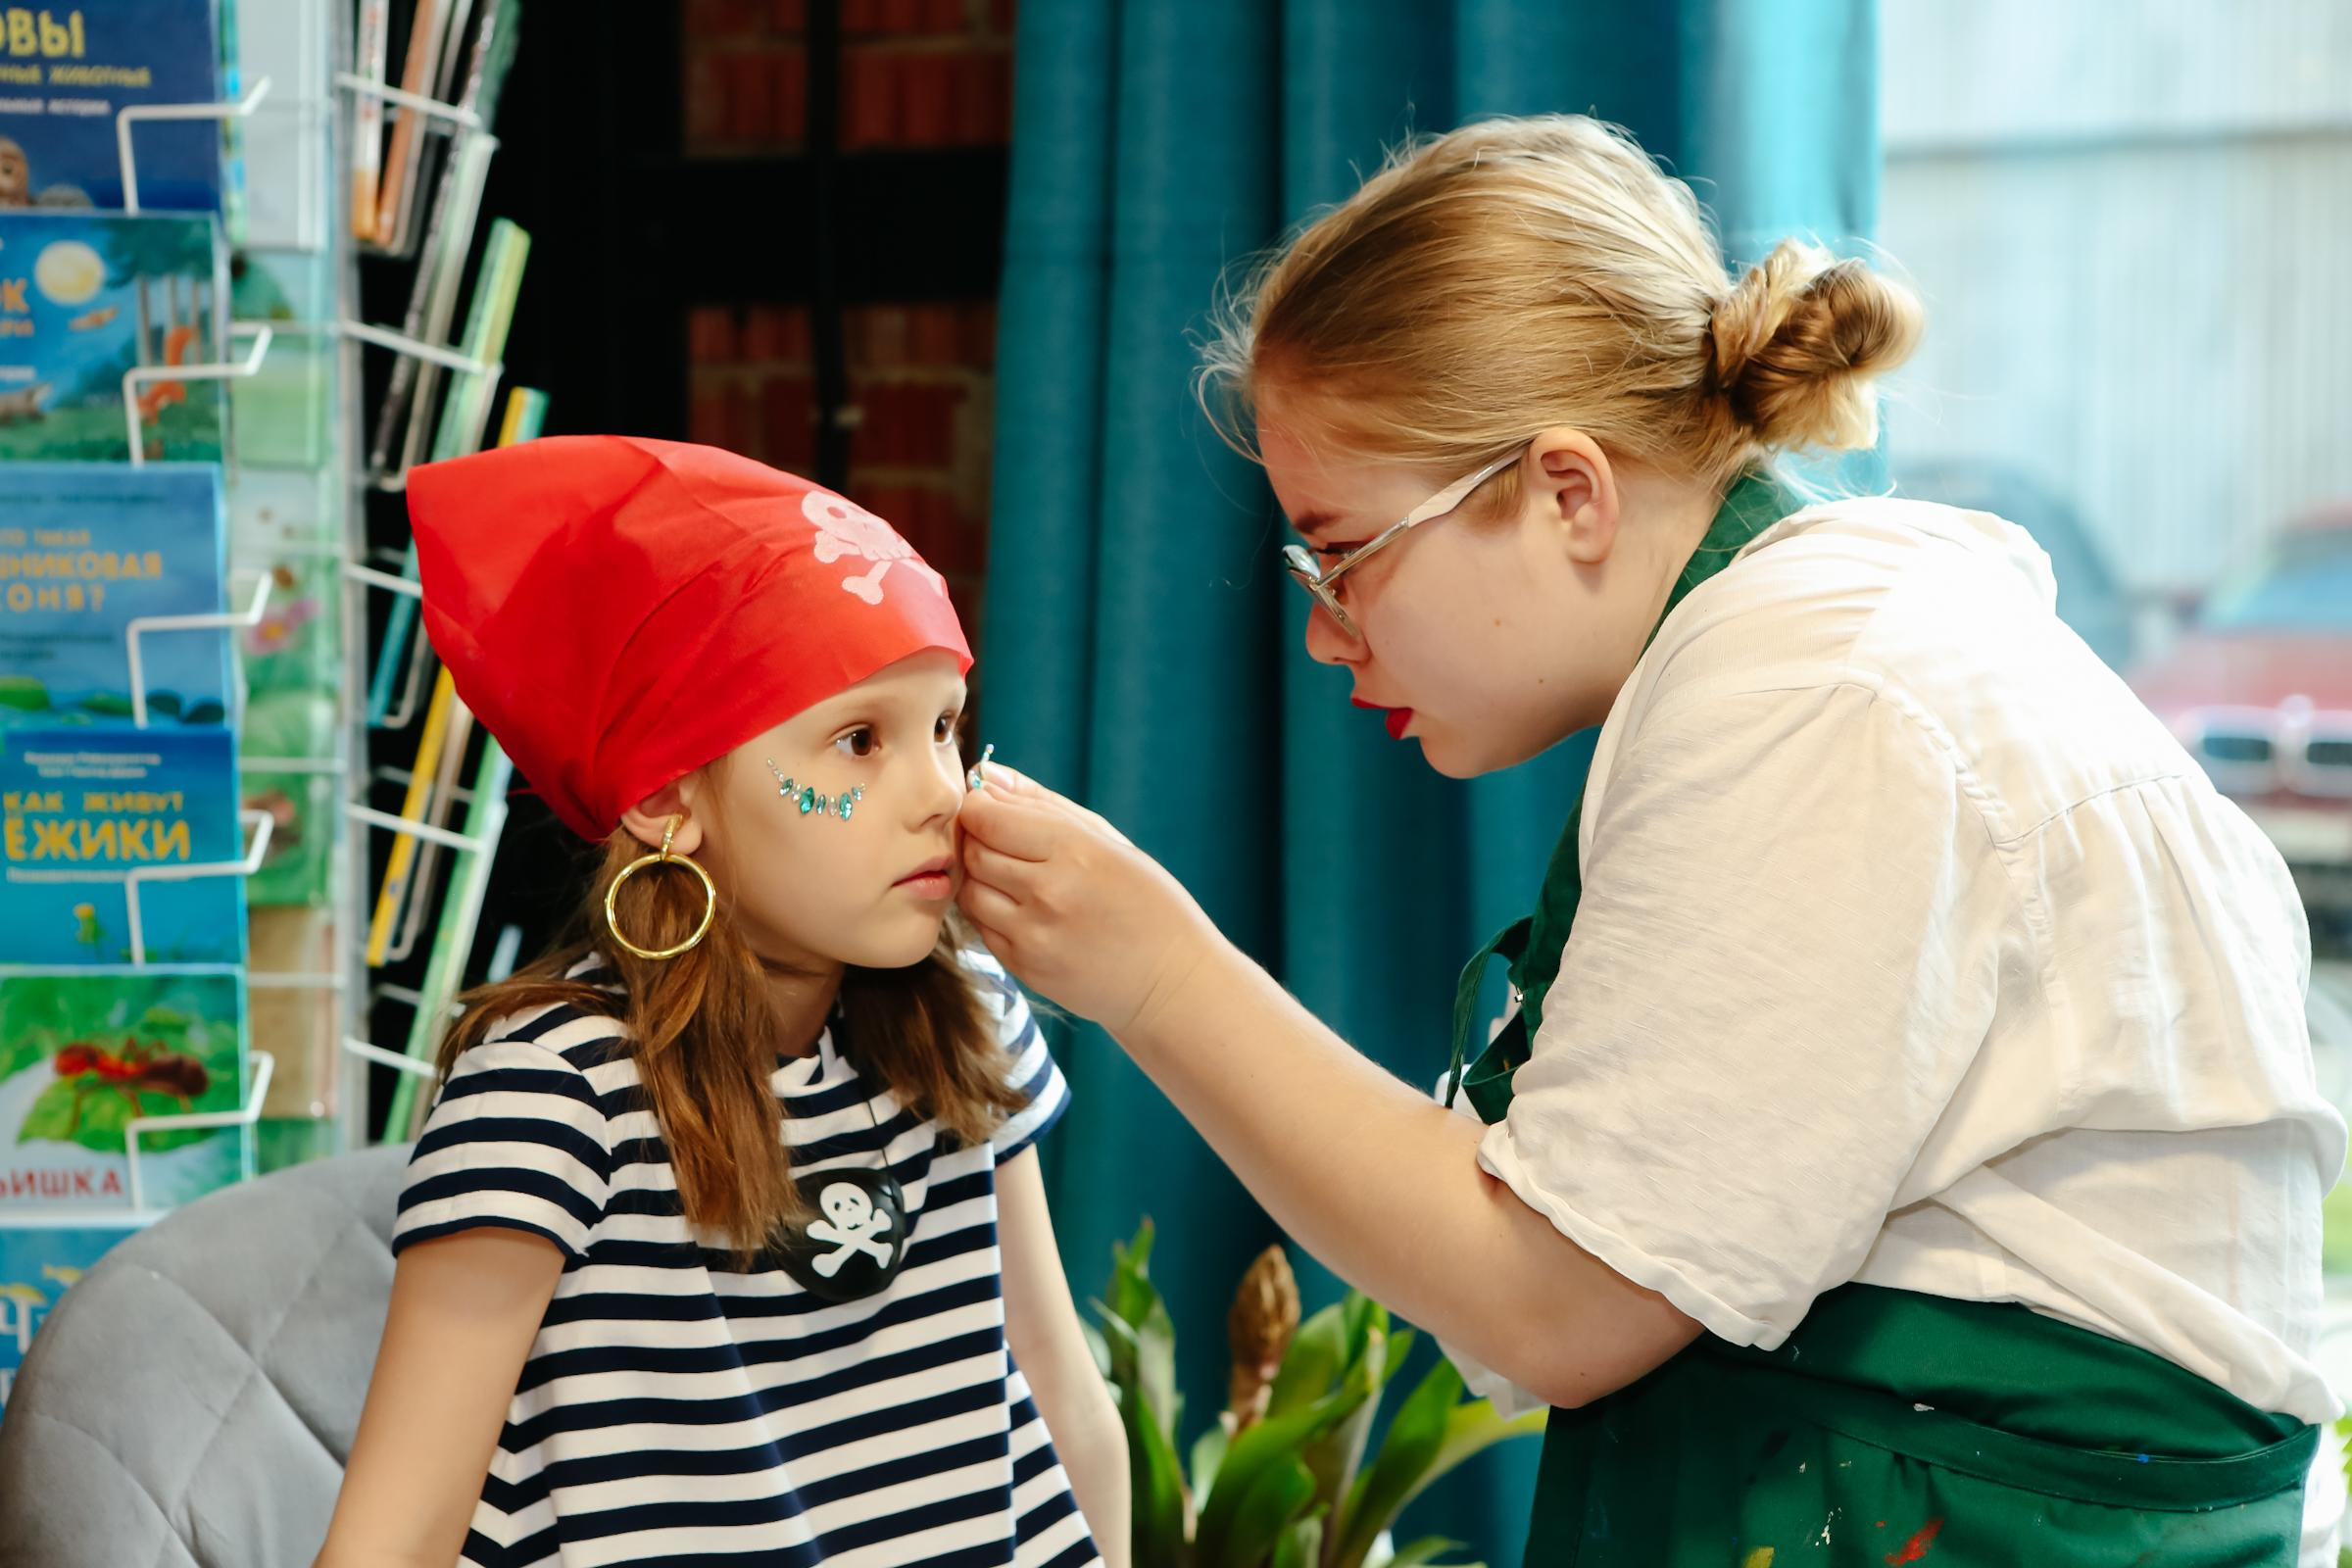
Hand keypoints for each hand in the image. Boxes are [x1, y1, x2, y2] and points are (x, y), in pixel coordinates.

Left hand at [957, 763, 1221, 1037]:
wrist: (1169, 979)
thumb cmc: (1146, 900)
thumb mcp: (1108, 840)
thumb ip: (1042, 804)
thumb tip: (989, 777)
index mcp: (1074, 851)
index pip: (989, 817)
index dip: (979, 807)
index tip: (990, 809)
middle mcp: (1048, 892)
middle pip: (975, 851)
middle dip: (978, 840)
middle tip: (1001, 841)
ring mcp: (1033, 934)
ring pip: (971, 891)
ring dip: (981, 878)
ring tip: (1013, 877)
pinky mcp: (1024, 967)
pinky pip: (982, 927)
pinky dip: (991, 912)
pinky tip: (1022, 909)